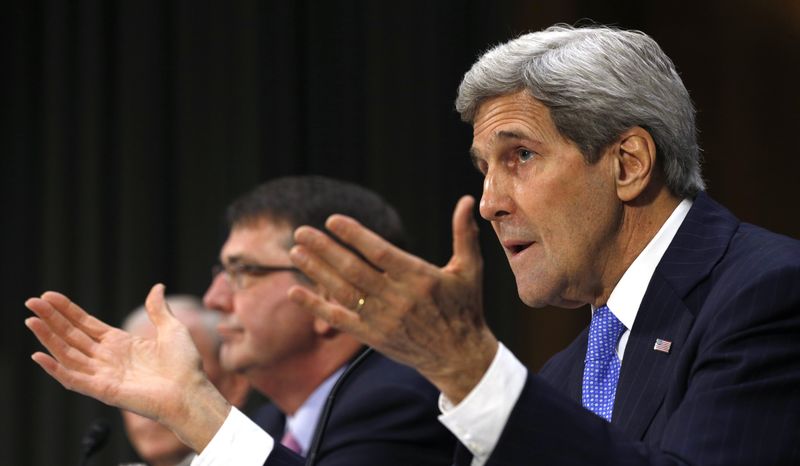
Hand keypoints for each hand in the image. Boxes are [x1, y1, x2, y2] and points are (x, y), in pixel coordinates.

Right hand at [25, 283, 229, 450]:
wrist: (191, 391)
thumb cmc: (185, 365)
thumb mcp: (172, 329)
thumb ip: (158, 309)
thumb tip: (157, 287)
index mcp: (120, 343)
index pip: (86, 324)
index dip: (67, 310)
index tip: (49, 296)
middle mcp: (108, 358)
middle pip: (72, 336)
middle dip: (51, 319)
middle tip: (31, 302)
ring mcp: (103, 374)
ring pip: (68, 353)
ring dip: (48, 338)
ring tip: (31, 320)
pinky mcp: (103, 390)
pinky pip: (73, 379)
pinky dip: (55, 369)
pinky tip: (40, 355)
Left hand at [288, 195, 498, 402]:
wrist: (458, 356)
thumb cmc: (464, 308)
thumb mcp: (470, 269)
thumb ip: (464, 234)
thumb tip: (467, 200)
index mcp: (419, 278)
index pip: (380, 252)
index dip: (355, 235)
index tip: (332, 220)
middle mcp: (398, 298)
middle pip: (354, 270)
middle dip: (325, 249)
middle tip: (301, 231)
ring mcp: (383, 319)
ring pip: (343, 291)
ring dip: (317, 271)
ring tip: (295, 252)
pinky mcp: (373, 337)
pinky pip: (339, 319)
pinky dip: (316, 306)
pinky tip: (295, 291)